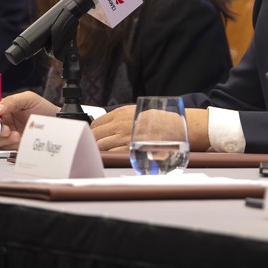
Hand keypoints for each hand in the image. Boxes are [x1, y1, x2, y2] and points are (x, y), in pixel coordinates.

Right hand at [0, 91, 59, 149]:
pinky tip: (19, 141)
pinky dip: (9, 145)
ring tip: (17, 136)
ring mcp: (5, 134)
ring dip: (2, 139)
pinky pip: (2, 148)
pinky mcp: (10, 145)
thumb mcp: (28, 99)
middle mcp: (1, 121)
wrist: (55, 123)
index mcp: (2, 107)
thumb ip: (12, 101)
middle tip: (7, 130)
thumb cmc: (42, 108)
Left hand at [91, 107, 211, 152]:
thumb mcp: (137, 111)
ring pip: (100, 145)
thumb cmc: (158, 120)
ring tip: (100, 153)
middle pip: (95, 134)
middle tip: (93, 145)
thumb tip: (107, 125)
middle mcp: (120, 124)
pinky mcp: (129, 149)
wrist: (174, 128)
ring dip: (99, 149)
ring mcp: (124, 137)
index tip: (93, 134)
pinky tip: (109, 157)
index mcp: (121, 113)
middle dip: (93, 141)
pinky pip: (111, 154)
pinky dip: (107, 156)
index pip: (97, 122)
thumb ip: (122, 117)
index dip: (93, 130)